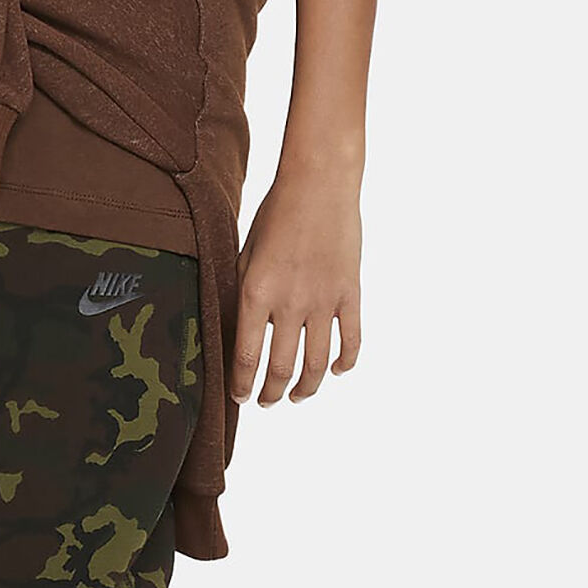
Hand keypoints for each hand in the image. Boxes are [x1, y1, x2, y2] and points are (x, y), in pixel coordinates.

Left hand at [229, 180, 361, 405]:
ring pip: (316, 364)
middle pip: (281, 369)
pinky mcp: (350, 294)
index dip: (242, 385)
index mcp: (255, 294)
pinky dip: (346, 363)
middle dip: (271, 393)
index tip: (239, 397)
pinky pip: (351, 341)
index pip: (246, 358)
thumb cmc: (275, 214)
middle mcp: (289, 304)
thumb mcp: (245, 253)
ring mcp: (324, 302)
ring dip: (306, 387)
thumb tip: (235, 331)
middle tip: (266, 402)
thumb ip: (242, 293)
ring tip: (297, 396)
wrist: (319, 184)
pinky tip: (337, 371)